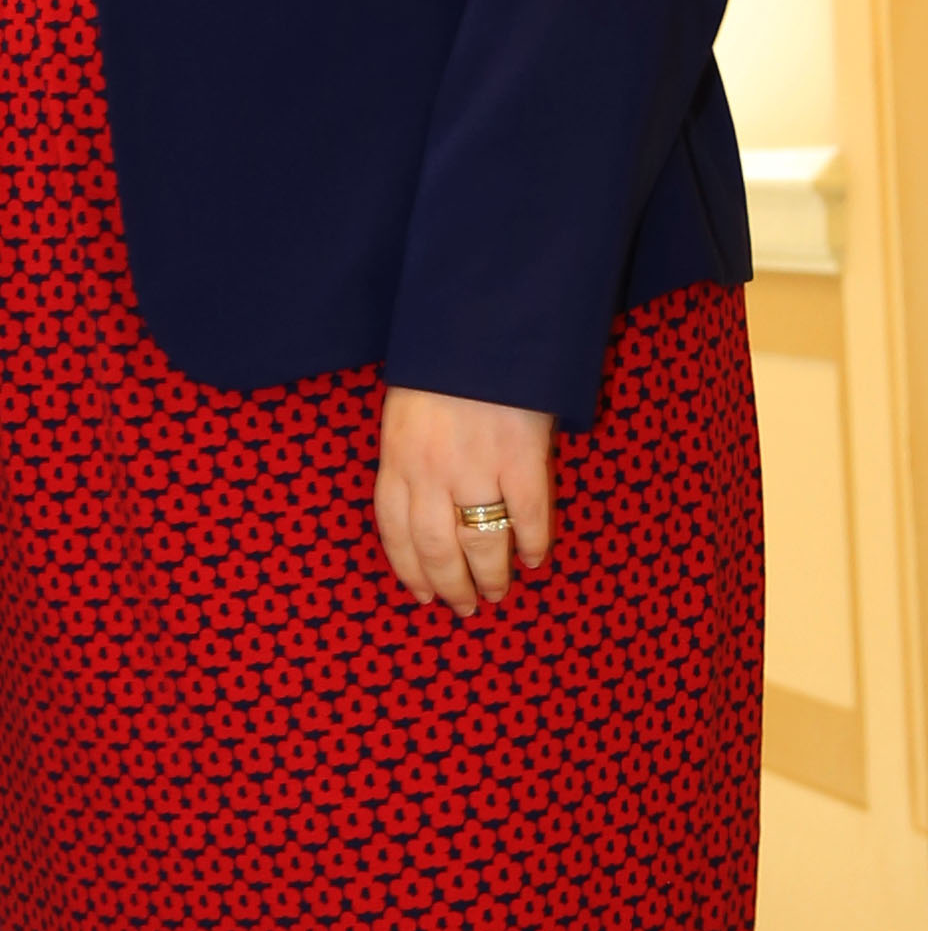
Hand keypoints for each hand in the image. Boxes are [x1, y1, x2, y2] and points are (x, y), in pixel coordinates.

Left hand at [374, 385, 554, 619]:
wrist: (481, 322)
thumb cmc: (441, 366)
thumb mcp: (406, 412)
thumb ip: (410, 458)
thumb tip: (425, 508)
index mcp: (396, 458)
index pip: (394, 532)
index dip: (409, 570)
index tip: (422, 596)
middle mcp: (430, 471)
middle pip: (435, 548)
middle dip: (450, 586)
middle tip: (466, 608)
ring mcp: (476, 466)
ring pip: (480, 542)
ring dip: (491, 575)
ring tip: (499, 592)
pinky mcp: (522, 457)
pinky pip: (528, 515)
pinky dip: (534, 542)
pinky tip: (537, 558)